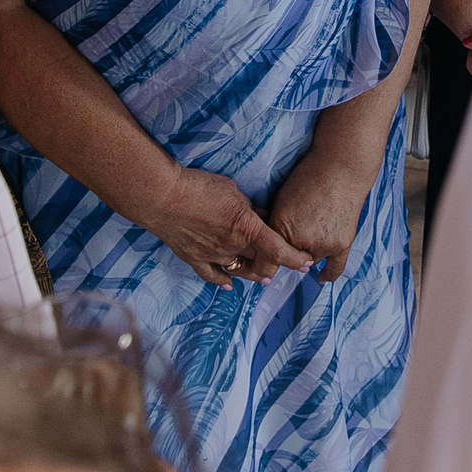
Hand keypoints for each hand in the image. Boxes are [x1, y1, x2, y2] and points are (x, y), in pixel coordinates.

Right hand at [141, 166, 313, 287]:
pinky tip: (229, 285)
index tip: (307, 263)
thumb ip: (249, 206)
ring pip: (239, 272)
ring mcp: (213, 256)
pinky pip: (212, 276)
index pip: (278, 249)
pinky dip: (223, 281)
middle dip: (274, 264)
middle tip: (284, 264)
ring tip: (265, 277)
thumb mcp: (232, 190)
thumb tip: (260, 215)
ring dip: (254, 274)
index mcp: (246, 228)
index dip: (295, 259)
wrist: (163, 197)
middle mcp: (232, 247)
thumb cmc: (199, 187)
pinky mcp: (194, 259)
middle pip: (260, 263)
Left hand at [268, 147, 376, 283]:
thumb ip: (274, 224)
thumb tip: (268, 244)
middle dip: (286, 255)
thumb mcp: (281, 198)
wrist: (341, 167)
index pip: (265, 261)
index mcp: (280, 227)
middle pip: (288, 262)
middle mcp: (299, 240)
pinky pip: (334, 268)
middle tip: (289, 244)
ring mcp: (322, 244)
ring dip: (307, 254)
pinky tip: (319, 277)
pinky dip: (327, 274)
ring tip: (311, 233)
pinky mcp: (341, 245)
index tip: (261, 267)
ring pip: (310, 261)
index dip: (261, 265)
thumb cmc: (309, 177)